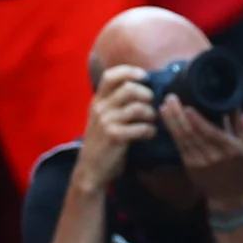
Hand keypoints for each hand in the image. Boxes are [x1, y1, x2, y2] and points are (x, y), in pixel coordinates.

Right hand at [76, 66, 158, 188]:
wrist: (90, 171)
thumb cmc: (102, 143)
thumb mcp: (103, 118)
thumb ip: (116, 103)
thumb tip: (144, 87)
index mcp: (97, 101)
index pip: (111, 76)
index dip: (130, 72)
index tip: (145, 76)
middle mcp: (100, 109)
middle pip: (129, 88)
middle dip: (147, 95)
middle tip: (152, 104)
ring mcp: (106, 122)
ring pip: (138, 107)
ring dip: (151, 114)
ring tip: (151, 121)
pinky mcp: (115, 137)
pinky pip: (141, 127)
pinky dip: (150, 130)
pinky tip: (149, 134)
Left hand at [161, 95, 242, 211]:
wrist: (229, 193)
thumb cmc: (240, 166)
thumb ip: (240, 124)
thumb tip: (234, 103)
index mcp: (230, 149)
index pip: (210, 133)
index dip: (197, 120)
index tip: (187, 105)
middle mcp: (213, 156)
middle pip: (192, 133)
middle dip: (178, 115)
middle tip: (170, 98)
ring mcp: (199, 162)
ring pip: (182, 139)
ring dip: (171, 121)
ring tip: (164, 106)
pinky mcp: (189, 165)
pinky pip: (178, 145)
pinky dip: (171, 131)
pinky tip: (166, 120)